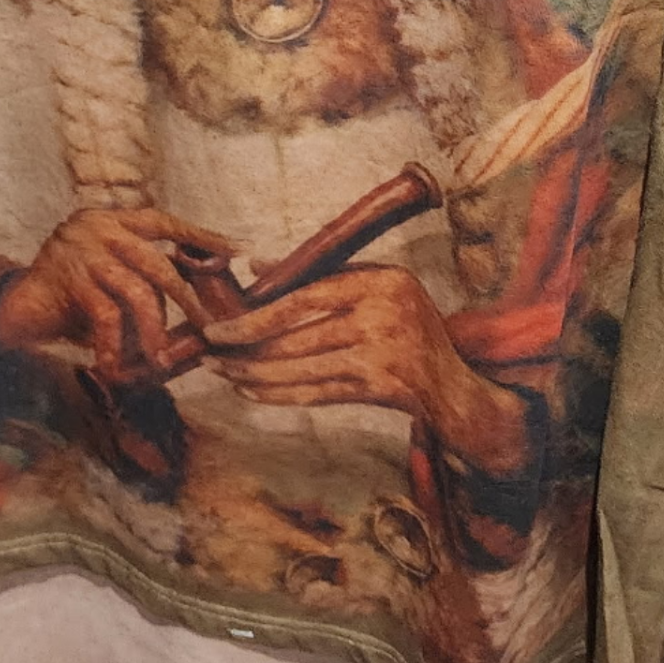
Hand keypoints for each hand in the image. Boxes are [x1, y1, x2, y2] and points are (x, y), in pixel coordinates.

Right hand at [0, 208, 233, 380]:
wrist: (15, 309)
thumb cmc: (67, 296)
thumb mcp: (106, 273)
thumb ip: (139, 271)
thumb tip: (196, 288)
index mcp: (108, 218)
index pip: (161, 221)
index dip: (197, 235)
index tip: (232, 249)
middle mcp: (96, 227)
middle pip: (157, 261)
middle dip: (187, 297)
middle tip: (208, 325)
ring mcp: (82, 251)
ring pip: (137, 291)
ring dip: (153, 330)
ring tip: (161, 358)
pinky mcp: (69, 279)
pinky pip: (107, 316)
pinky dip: (116, 344)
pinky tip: (116, 366)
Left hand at [201, 268, 534, 479]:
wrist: (452, 383)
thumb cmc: (406, 323)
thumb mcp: (376, 285)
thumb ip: (320, 276)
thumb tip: (255, 268)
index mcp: (379, 280)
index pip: (302, 297)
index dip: (254, 316)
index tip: (218, 327)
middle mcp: (384, 315)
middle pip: (296, 337)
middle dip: (245, 349)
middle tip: (211, 353)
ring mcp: (384, 355)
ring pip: (300, 369)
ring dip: (253, 374)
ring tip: (223, 371)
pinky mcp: (380, 390)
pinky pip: (314, 394)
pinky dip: (277, 394)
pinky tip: (250, 390)